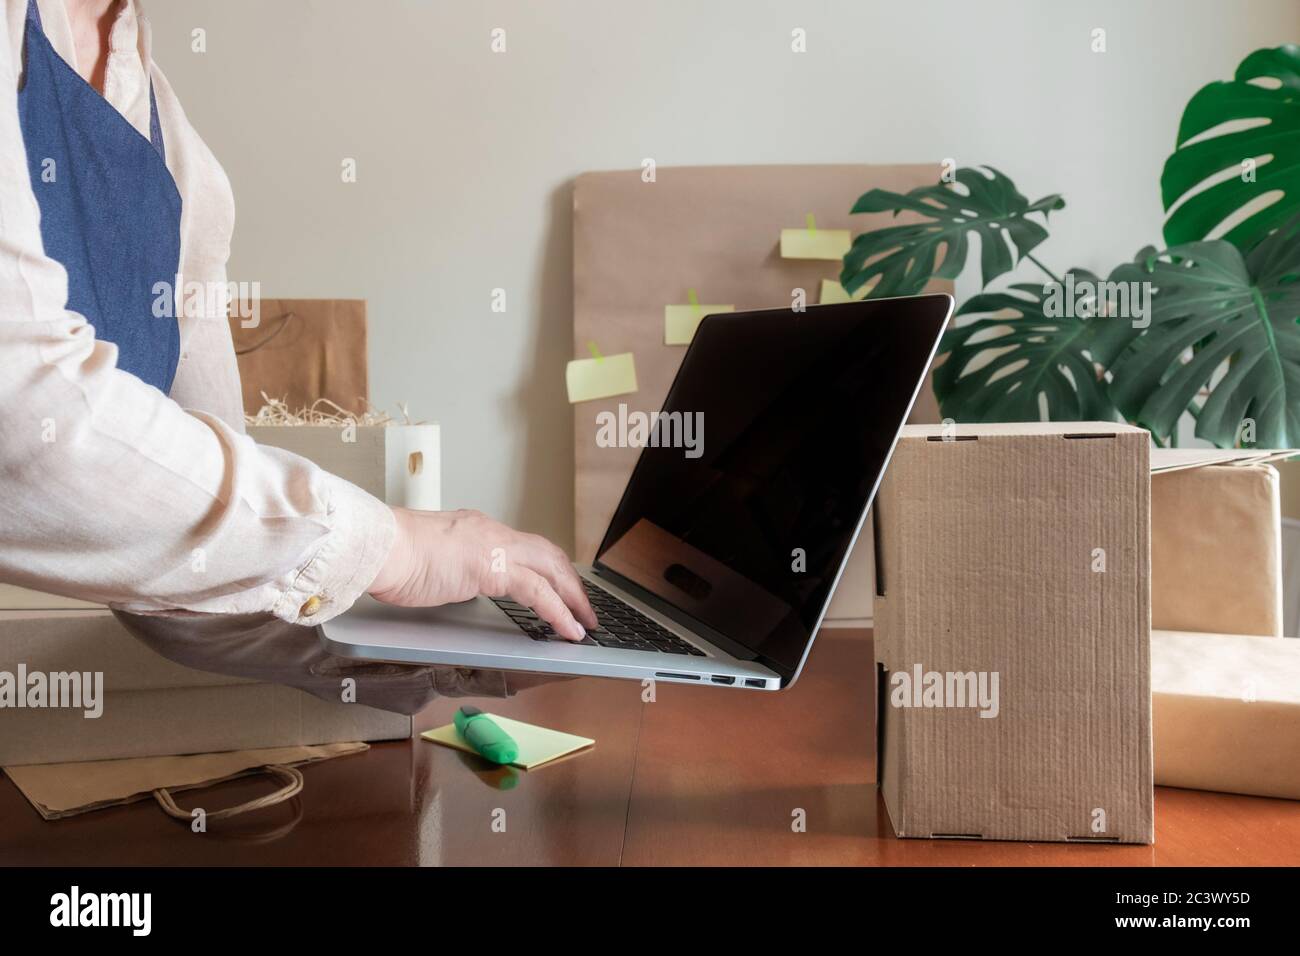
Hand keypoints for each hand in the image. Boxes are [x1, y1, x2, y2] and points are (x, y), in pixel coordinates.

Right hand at [367, 508, 597, 641]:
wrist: (380, 547)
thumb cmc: (392, 556)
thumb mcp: (432, 560)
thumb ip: (453, 569)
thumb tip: (458, 582)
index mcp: (478, 529)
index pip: (525, 546)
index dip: (549, 568)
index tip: (561, 588)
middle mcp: (492, 533)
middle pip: (549, 554)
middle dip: (571, 582)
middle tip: (585, 608)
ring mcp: (494, 547)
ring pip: (552, 569)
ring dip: (573, 598)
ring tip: (585, 623)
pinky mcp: (493, 568)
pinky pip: (538, 592)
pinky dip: (559, 612)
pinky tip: (568, 630)